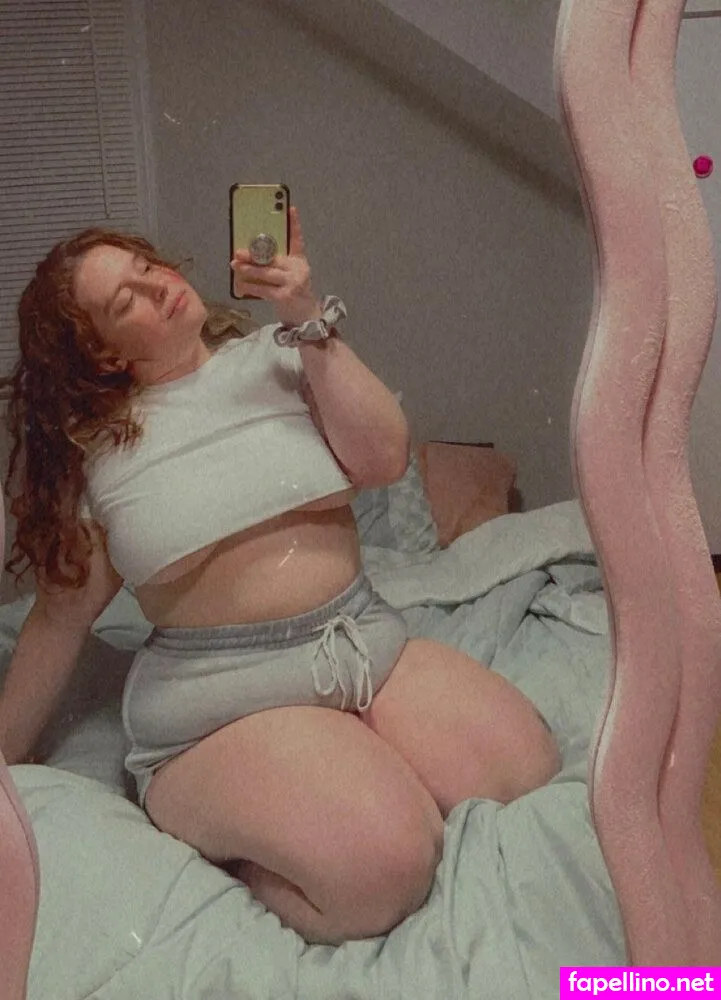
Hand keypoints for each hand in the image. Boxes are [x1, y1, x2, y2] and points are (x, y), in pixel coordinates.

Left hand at [230, 206, 322, 326]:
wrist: (306, 317)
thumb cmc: (294, 292)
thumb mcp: (291, 275)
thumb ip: (277, 264)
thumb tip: (251, 257)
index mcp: (300, 261)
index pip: (298, 239)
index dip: (294, 223)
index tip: (290, 208)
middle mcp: (299, 270)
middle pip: (273, 258)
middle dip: (254, 254)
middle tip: (238, 251)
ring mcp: (293, 283)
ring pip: (266, 273)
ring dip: (249, 270)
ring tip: (235, 266)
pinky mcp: (285, 296)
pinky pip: (263, 290)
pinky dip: (250, 287)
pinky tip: (240, 285)